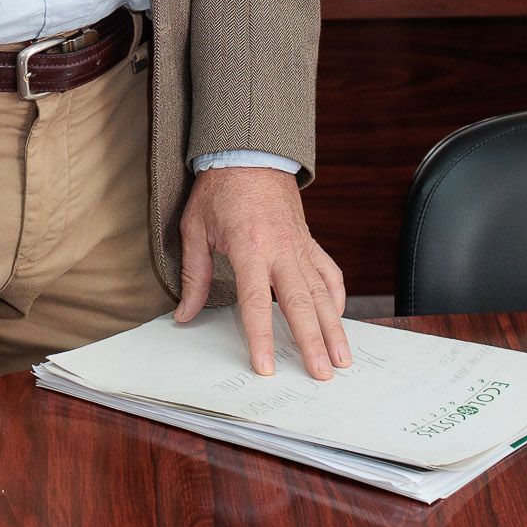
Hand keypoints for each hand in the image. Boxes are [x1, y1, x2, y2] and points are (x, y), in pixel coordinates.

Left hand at [175, 165, 351, 379]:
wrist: (250, 152)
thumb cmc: (219, 189)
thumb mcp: (195, 228)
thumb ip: (194, 274)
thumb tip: (183, 315)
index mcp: (249, 248)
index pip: (256, 303)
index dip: (261, 338)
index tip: (267, 366)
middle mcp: (280, 250)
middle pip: (300, 304)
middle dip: (312, 342)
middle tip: (322, 374)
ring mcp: (300, 246)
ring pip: (322, 293)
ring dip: (334, 327)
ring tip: (343, 358)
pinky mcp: (309, 240)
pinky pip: (329, 271)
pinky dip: (337, 296)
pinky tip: (339, 317)